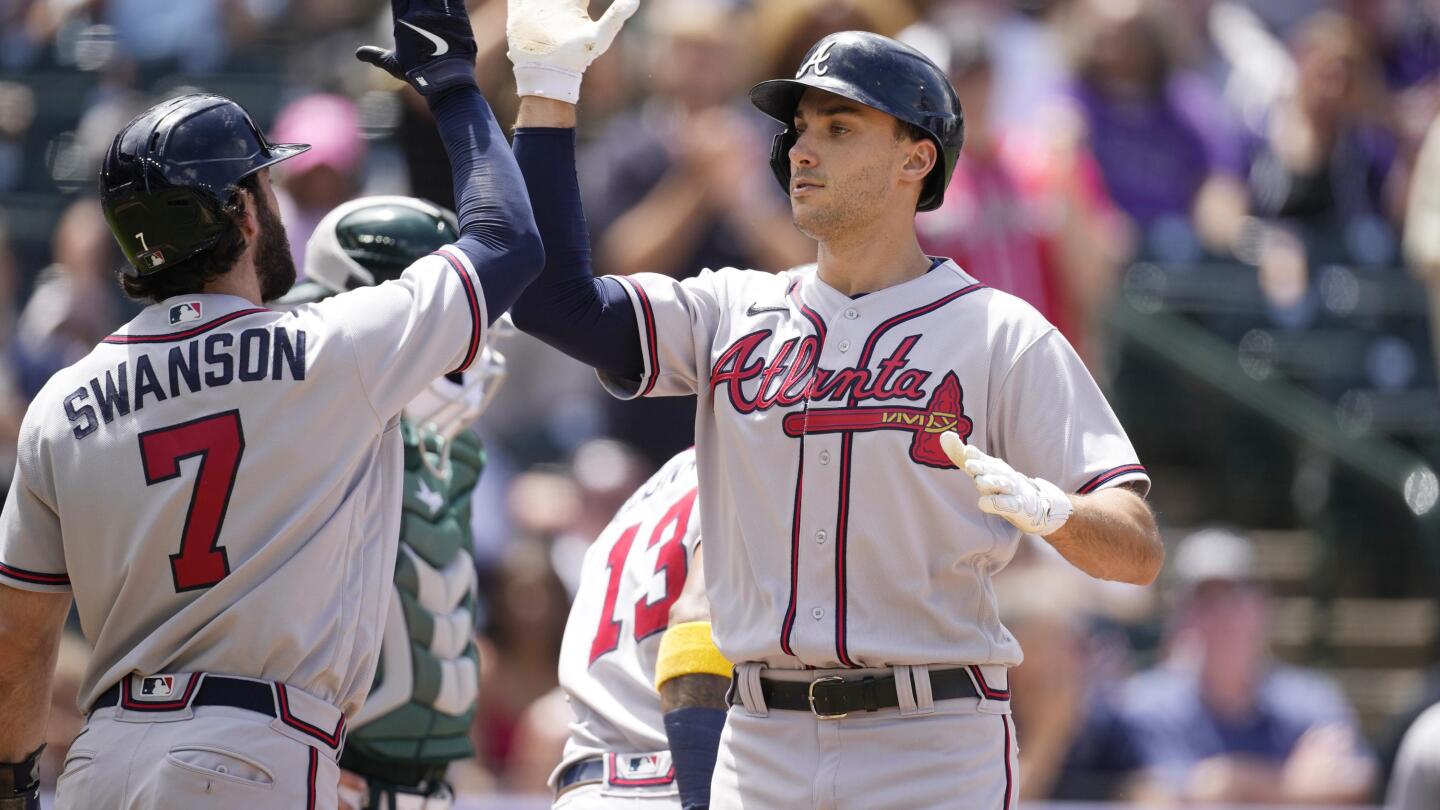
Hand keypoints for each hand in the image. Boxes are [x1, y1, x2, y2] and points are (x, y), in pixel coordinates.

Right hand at [357, 0, 477, 95]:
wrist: (445, 81)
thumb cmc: (418, 74)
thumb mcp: (393, 64)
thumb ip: (376, 55)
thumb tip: (358, 53)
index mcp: (403, 22)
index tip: (406, 0)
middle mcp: (420, 15)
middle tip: (418, 2)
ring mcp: (439, 15)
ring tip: (433, 0)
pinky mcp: (457, 19)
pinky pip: (454, 0)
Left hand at [507, 0, 638, 103]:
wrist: (546, 77)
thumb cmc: (576, 58)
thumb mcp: (600, 38)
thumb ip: (617, 15)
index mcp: (571, 2)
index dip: (579, 1)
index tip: (582, 4)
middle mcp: (548, 1)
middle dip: (565, 3)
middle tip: (573, 8)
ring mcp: (530, 6)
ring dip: (549, 3)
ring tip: (554, 11)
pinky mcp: (515, 13)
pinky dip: (522, 0)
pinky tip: (537, 7)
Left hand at [940, 431, 1072, 535]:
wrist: (1032, 503)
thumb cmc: (999, 483)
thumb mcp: (981, 468)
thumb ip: (960, 455)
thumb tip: (944, 435)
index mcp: (992, 464)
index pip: (980, 458)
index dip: (974, 455)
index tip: (967, 450)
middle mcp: (1001, 474)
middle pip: (990, 469)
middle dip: (981, 467)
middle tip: (970, 465)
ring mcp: (1010, 489)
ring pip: (1000, 484)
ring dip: (990, 482)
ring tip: (980, 481)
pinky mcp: (1016, 505)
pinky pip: (1005, 504)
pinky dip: (995, 503)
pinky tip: (983, 503)